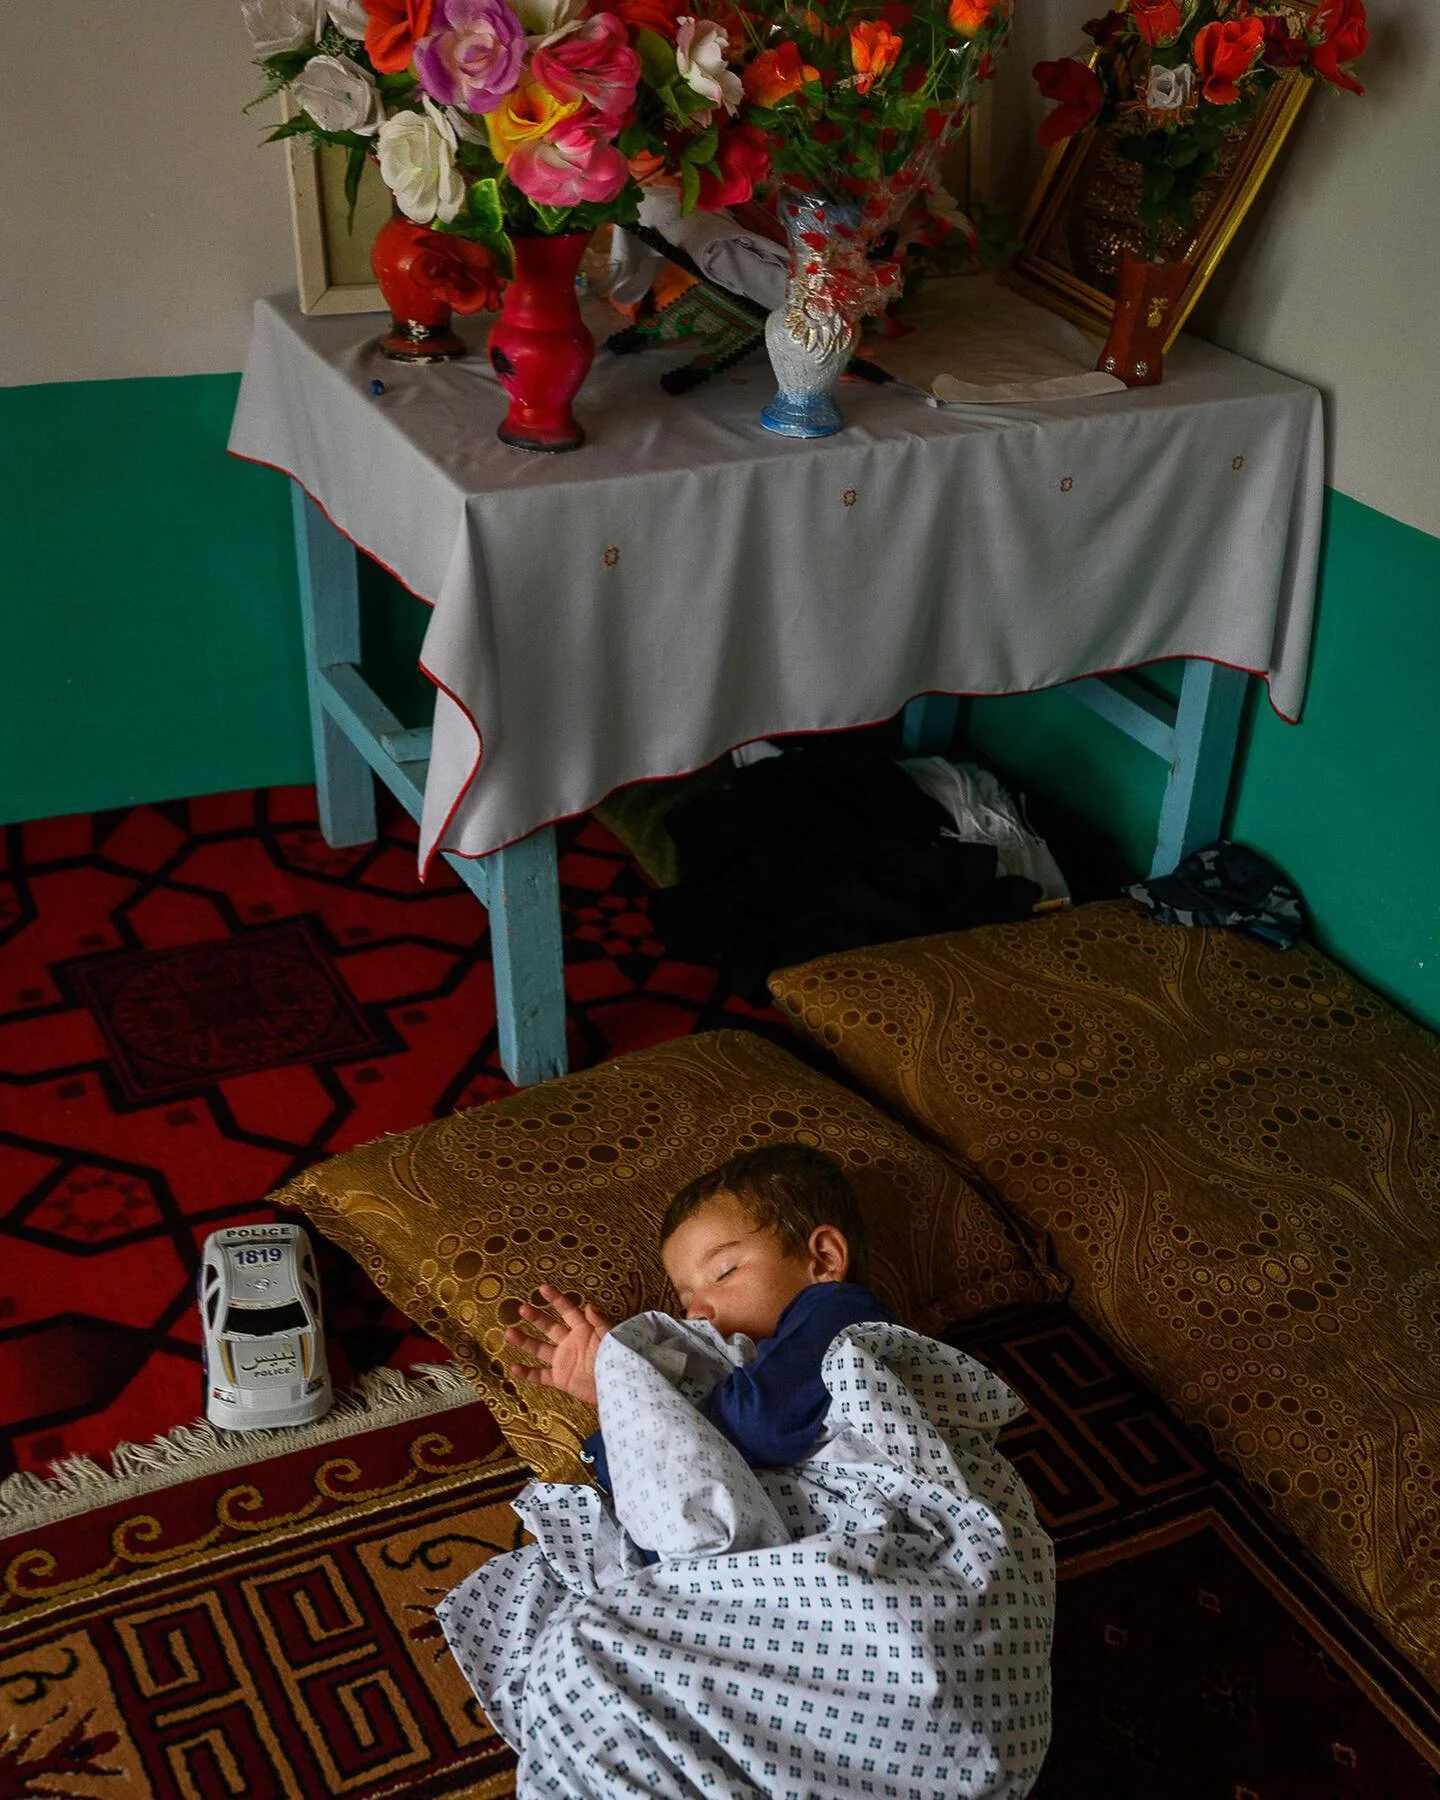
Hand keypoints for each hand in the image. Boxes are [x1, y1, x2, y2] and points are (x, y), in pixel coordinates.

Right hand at [505, 1284, 612, 1405]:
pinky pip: (540, 1375)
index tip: (542, 1288)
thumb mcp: (610, 1337)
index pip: (567, 1310)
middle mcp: (570, 1343)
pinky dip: (527, 1373)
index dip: (556, 1299)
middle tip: (522, 1308)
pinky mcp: (560, 1378)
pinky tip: (513, 1367)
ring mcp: (563, 1360)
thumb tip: (588, 1305)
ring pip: (540, 1348)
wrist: (616, 1386)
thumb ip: (599, 1322)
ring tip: (509, 1332)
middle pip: (549, 1327)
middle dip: (535, 1317)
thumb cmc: (616, 1359)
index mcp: (583, 1330)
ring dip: (524, 1341)